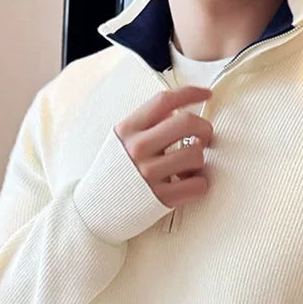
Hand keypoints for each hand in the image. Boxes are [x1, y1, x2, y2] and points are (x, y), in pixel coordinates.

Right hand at [114, 86, 213, 209]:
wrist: (96, 210)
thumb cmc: (115, 174)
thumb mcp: (121, 141)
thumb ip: (145, 125)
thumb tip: (177, 110)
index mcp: (128, 130)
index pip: (164, 100)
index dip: (191, 93)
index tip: (206, 95)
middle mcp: (138, 149)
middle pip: (185, 122)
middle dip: (204, 128)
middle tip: (204, 137)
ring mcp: (149, 174)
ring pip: (196, 154)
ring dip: (200, 160)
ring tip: (189, 167)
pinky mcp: (161, 198)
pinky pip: (198, 185)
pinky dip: (200, 183)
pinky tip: (188, 184)